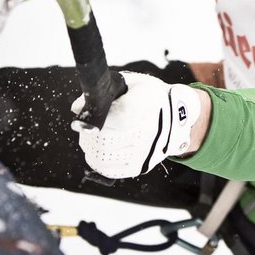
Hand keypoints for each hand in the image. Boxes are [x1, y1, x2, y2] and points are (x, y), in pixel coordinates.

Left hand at [71, 71, 202, 178]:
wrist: (177, 117)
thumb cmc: (148, 96)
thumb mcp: (130, 84)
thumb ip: (103, 92)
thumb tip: (77, 108)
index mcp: (146, 104)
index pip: (116, 118)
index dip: (95, 120)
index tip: (80, 119)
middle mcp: (148, 130)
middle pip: (105, 139)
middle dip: (87, 133)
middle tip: (82, 127)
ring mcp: (144, 150)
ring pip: (104, 156)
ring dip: (90, 148)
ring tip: (90, 139)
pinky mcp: (141, 165)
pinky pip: (111, 170)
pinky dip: (97, 162)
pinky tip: (96, 152)